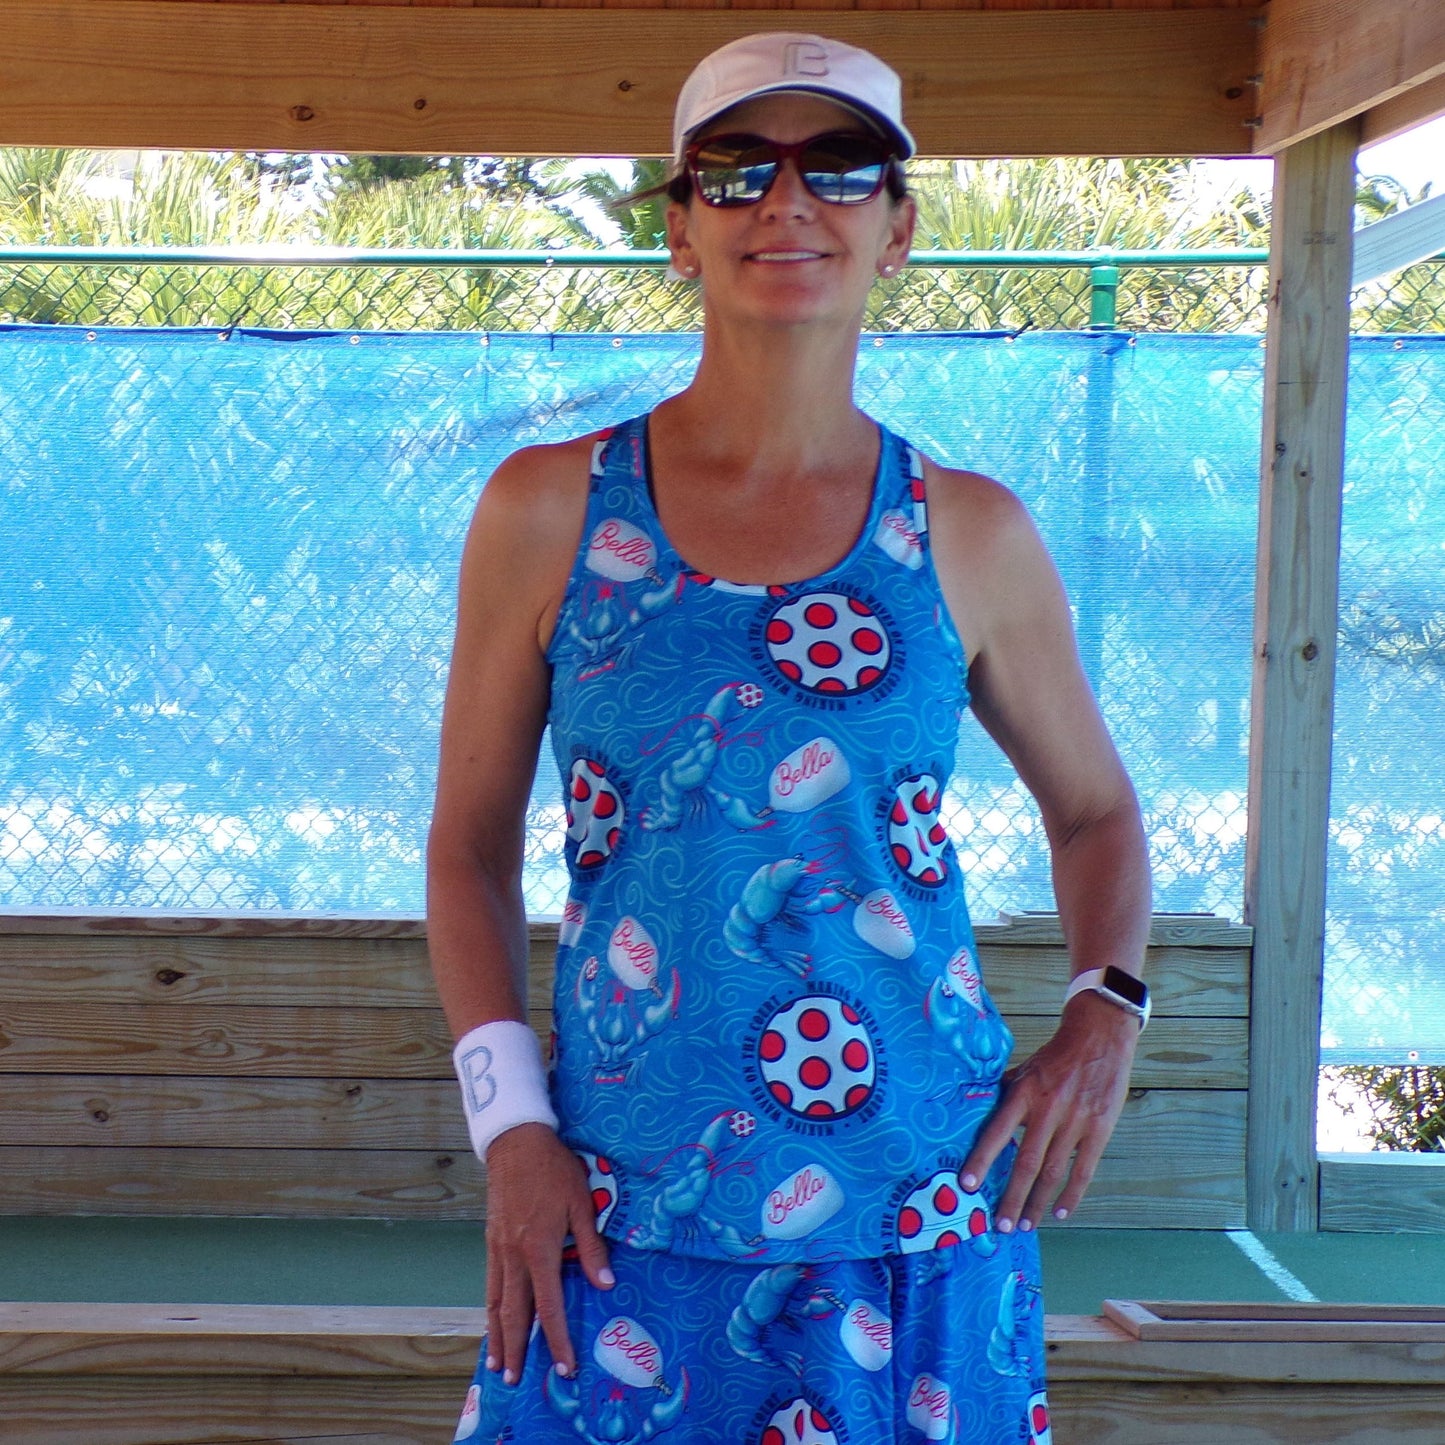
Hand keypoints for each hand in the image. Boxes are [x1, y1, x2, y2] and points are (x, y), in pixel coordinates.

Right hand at [483, 1122, 613, 1383]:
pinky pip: (490, 1284)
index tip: (563, 1365)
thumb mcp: (582, 1202)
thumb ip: (591, 1245)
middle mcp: (514, 1255)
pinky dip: (490, 1309)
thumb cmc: (554, 1169)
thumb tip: (605, 1282)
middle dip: (516, 1349)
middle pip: (514, 1312)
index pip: (549, 1305)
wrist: (516, 1142)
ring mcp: (498, 1249)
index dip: (557, 1338)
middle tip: (515, 1380)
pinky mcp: (491, 1241)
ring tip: (498, 1363)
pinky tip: (493, 1320)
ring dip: (498, 1335)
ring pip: (496, 1302)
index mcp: (539, 1248)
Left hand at [961, 993, 1138, 1231]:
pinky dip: (1072, 1194)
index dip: (982, 1160)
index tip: (967, 1184)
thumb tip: (974, 1112)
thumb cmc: (1055, 1056)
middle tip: (1000, 1226)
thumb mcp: (1022, 1068)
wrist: (1099, 1037)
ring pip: (1053, 1172)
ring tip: (1026, 1225)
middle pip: (1025, 1163)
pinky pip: (1084, 1169)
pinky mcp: (1099, 1129)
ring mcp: (1075, 1121)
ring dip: (1038, 1203)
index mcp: (1023, 1092)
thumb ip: (1003, 1094)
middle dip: (1012, 1198)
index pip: (996, 1131)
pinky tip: (1060, 1212)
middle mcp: (1047, 1109)